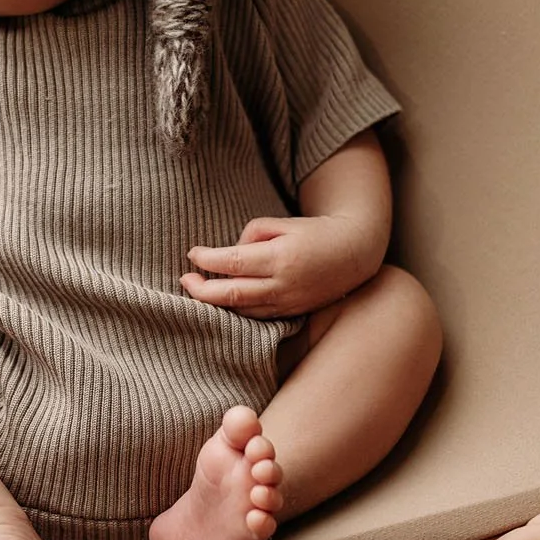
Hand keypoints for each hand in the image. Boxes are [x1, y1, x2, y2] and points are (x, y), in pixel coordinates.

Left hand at [182, 213, 377, 318]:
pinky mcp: (291, 314)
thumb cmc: (315, 233)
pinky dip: (236, 311)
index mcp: (280, 257)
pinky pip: (256, 317)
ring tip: (198, 290)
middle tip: (184, 280)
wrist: (354, 255)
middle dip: (201, 290)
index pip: (233, 263)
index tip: (193, 254)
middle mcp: (283, 285)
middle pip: (231, 295)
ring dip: (216, 304)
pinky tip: (222, 302)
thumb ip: (251, 234)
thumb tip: (229, 253)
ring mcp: (288, 304)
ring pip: (241, 311)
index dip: (207, 260)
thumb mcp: (283, 223)